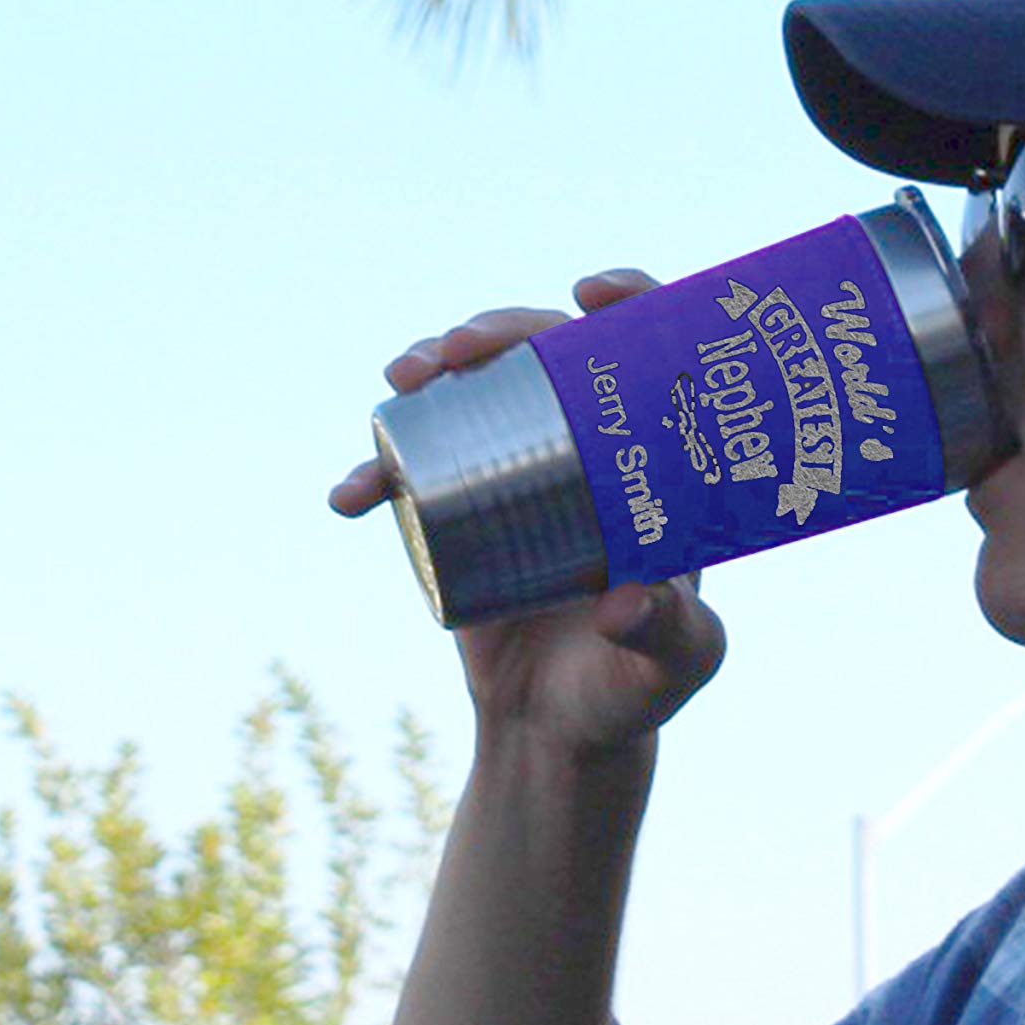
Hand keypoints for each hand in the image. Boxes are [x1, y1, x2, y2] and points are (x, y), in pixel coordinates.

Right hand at [333, 272, 726, 759]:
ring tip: (403, 381)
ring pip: (478, 389)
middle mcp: (591, 451)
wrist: (557, 733)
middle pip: (549, 355)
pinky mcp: (460, 509)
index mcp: (656, 464)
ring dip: (432, 366)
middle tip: (460, 346)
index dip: (629, 304)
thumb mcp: (675, 664)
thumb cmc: (636, 689)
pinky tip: (349, 496)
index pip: (652, 357)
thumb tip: (624, 604)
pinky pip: (413, 469)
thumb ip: (668, 635)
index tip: (591, 291)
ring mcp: (521, 471)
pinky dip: (376, 470)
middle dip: (501, 330)